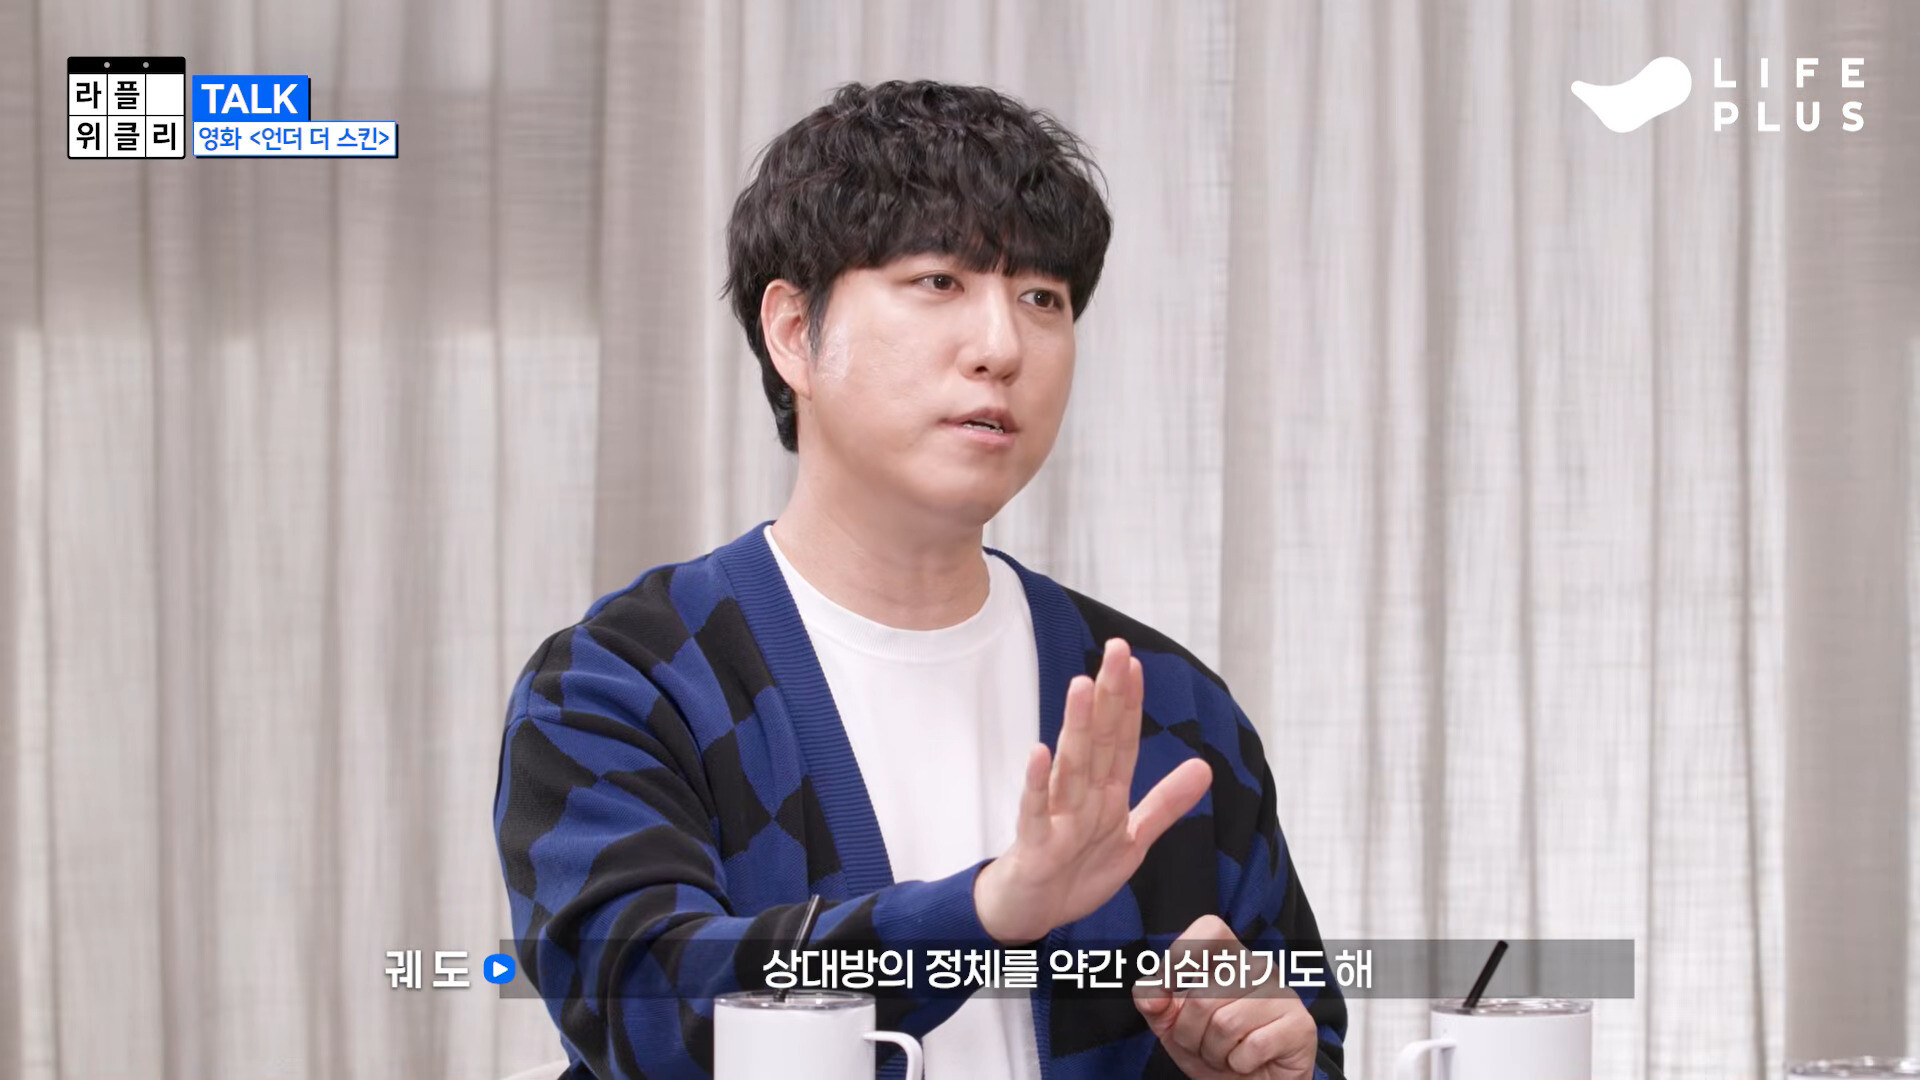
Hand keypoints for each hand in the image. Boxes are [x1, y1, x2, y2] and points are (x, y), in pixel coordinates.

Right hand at [972, 638, 1212, 944]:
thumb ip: (1165, 804)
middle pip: (1097, 740)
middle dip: (1108, 696)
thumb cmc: (1074, 872)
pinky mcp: (1035, 844)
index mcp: (1106, 794)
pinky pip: (1035, 811)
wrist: (1028, 915)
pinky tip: (1039, 753)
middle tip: (1116, 649)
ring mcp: (1056, 818)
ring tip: (1082, 686)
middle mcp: (1081, 797)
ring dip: (1075, 727)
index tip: (1136, 661)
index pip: (1122, 740)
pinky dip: (1037, 784)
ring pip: (1069, 767)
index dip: (1130, 702)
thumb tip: (1205, 767)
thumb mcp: (1132, 839)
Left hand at [1133, 915, 1319, 1078]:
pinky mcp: (1300, 1025)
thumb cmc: (1215, 1047)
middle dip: (1190, 1034)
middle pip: (1202, 996)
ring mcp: (1283, 994)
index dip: (1181, 955)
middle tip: (1204, 1044)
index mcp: (1229, 958)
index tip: (1164, 988)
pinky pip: (1252, 1047)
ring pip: (1225, 1023)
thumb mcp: (1173, 1024)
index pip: (1210, 929)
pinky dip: (1240, 1064)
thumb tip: (1150, 994)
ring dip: (1214, 1052)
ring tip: (1225, 1054)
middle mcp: (1258, 968)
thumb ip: (1153, 1001)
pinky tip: (1248, 1062)